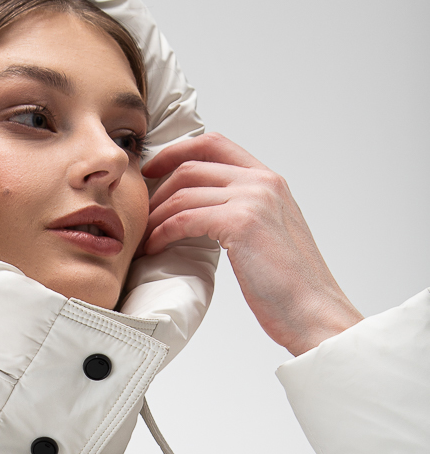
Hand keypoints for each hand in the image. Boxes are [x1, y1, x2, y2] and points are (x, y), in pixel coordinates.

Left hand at [142, 132, 362, 355]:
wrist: (312, 309)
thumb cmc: (289, 284)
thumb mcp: (268, 234)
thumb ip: (243, 213)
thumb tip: (207, 214)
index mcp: (269, 180)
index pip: (215, 144)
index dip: (177, 151)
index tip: (154, 169)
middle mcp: (262, 182)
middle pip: (193, 165)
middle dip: (158, 187)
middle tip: (142, 212)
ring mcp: (252, 199)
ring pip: (184, 191)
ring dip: (156, 214)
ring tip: (145, 236)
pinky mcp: (241, 223)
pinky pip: (185, 218)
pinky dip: (162, 232)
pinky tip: (155, 247)